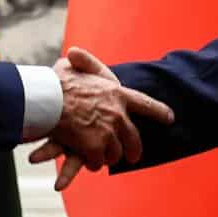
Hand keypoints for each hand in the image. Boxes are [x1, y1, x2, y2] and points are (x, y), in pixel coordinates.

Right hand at [26, 46, 172, 190]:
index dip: (159, 111)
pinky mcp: (94, 148)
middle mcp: (117, 114)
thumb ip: (80, 61)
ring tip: (100, 159)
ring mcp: (107, 132)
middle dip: (134, 150)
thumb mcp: (72, 64)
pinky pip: (98, 162)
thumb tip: (75, 53)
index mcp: (116, 93)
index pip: (145, 103)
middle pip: (133, 138)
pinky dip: (93, 163)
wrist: (47, 100)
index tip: (170, 118)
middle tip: (133, 157)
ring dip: (108, 157)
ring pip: (115, 153)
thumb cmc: (56, 82)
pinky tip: (88, 162)